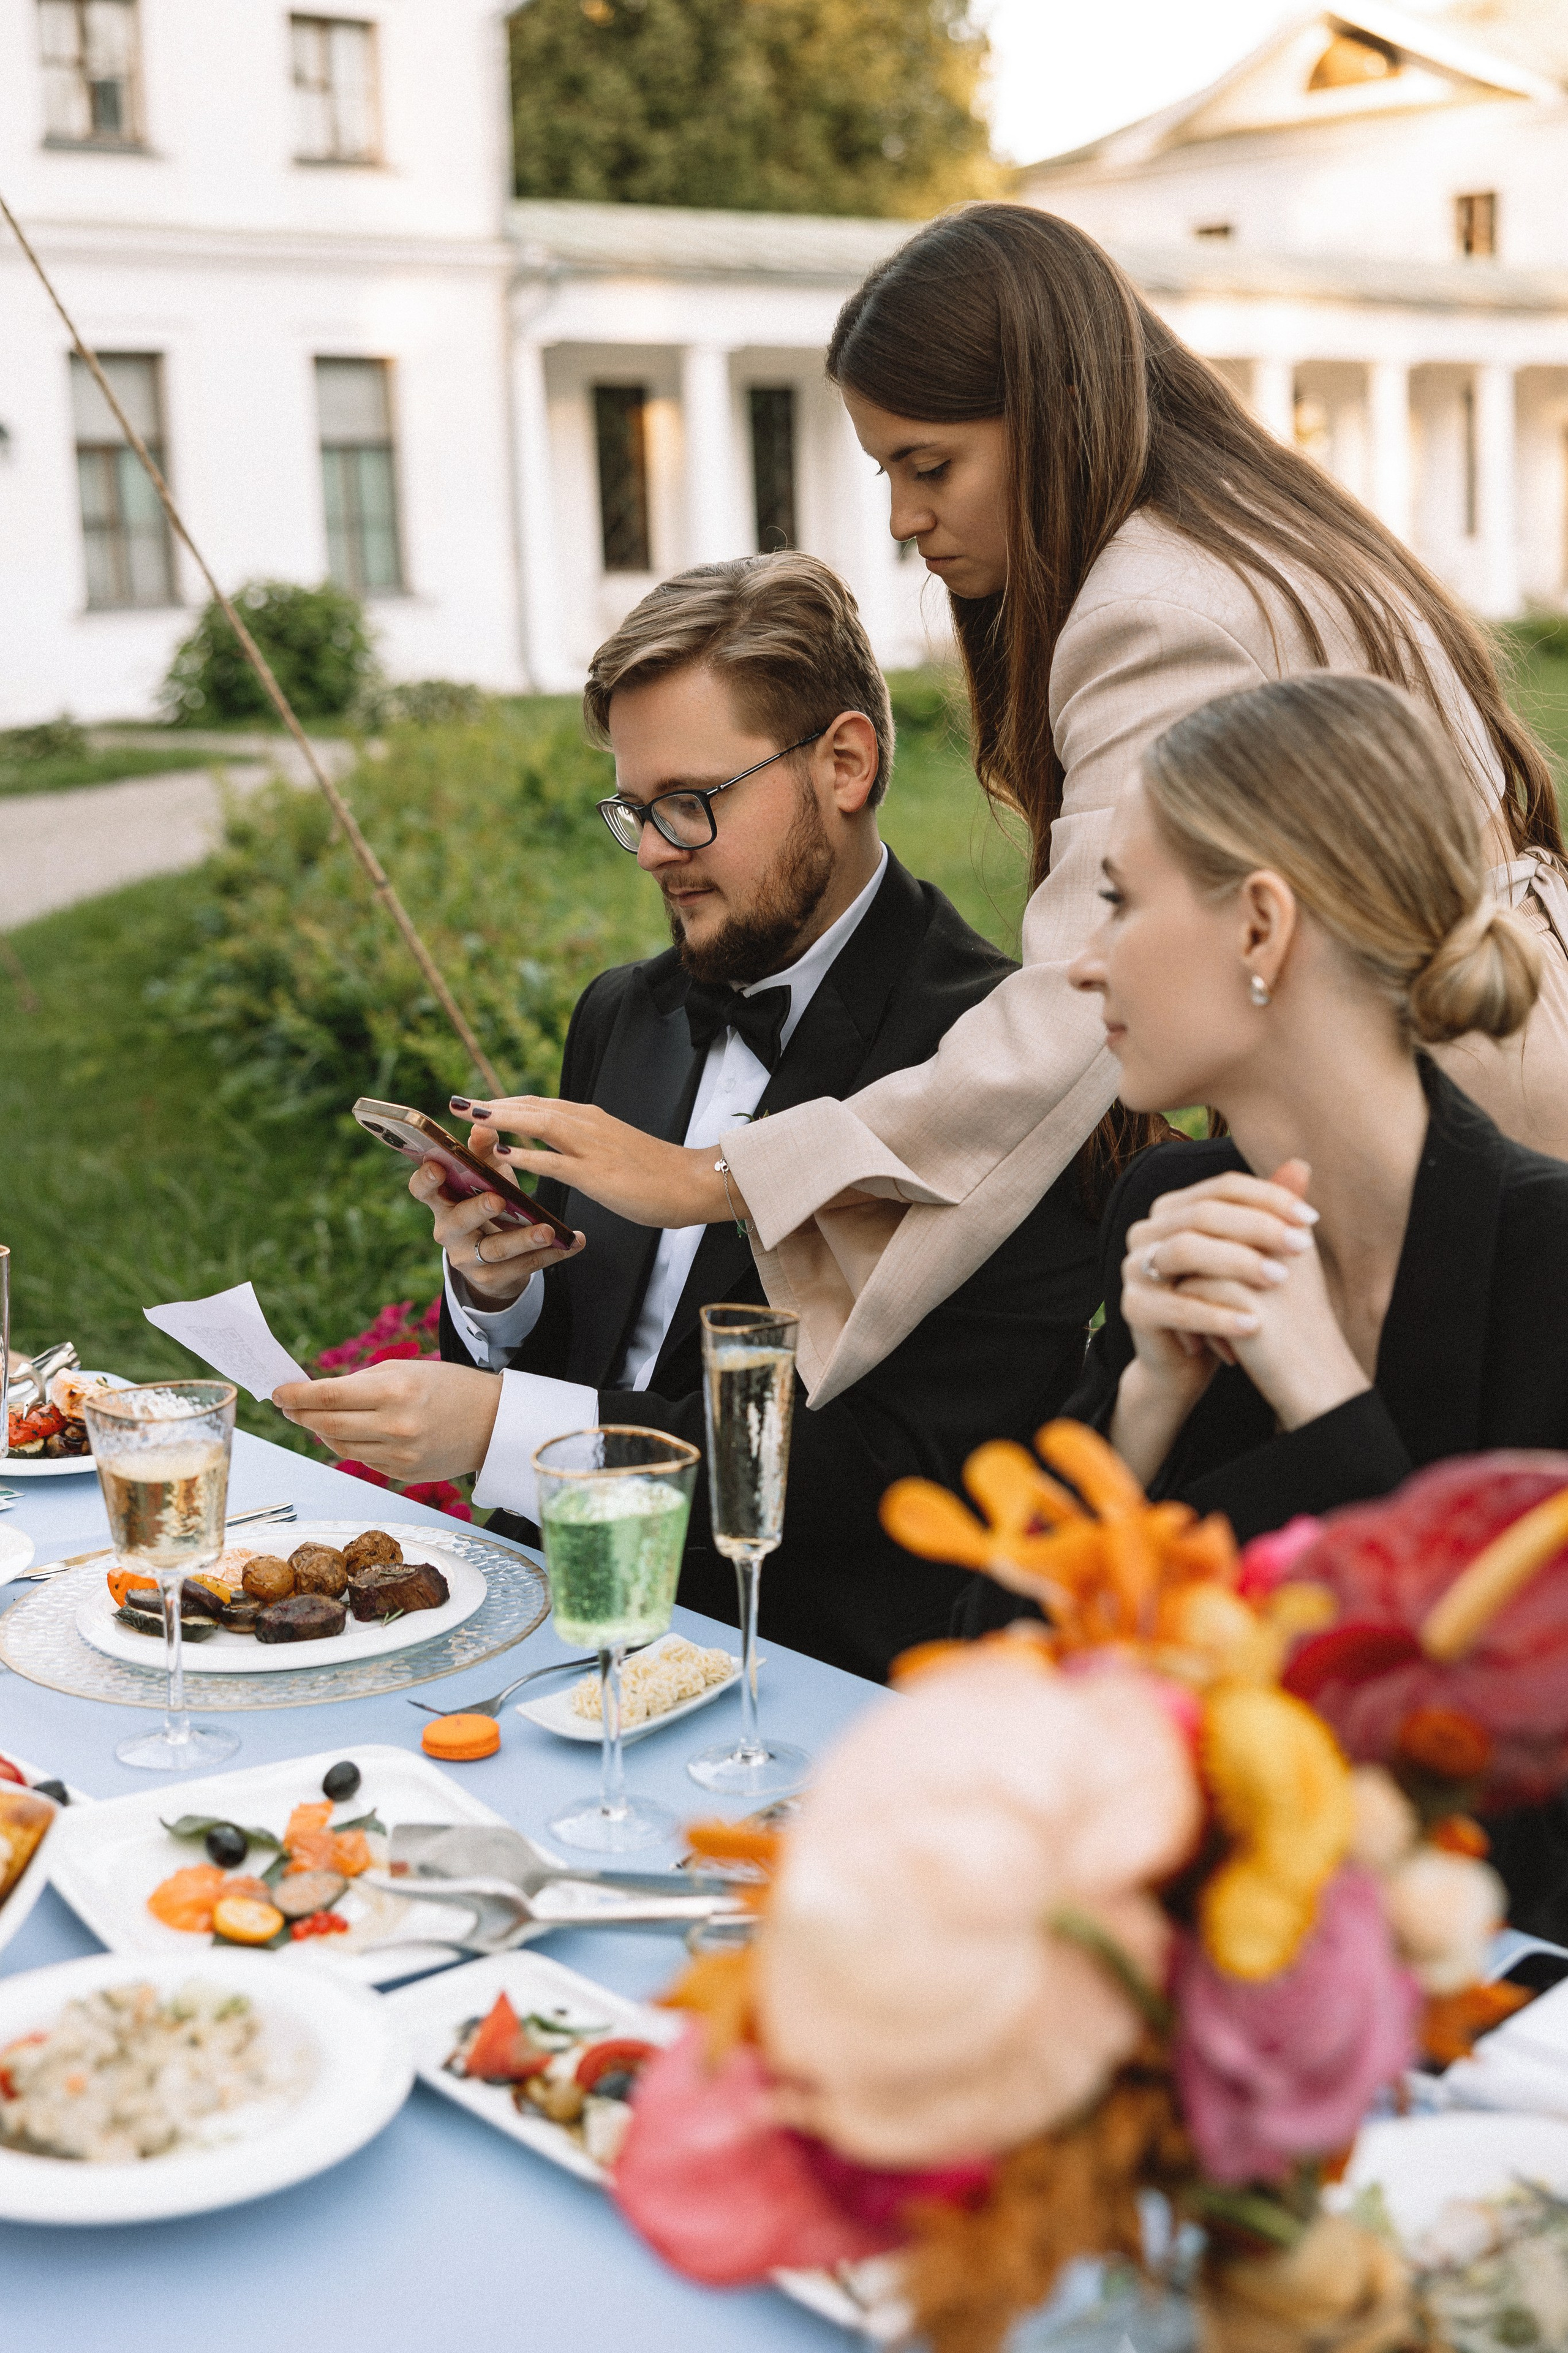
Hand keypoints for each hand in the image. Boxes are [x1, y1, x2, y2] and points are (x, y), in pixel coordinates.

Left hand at [272, 1360, 501, 1482]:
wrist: (493, 1422)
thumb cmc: (447, 1386)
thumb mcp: (405, 1370)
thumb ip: (359, 1383)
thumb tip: (314, 1396)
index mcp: (395, 1392)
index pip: (328, 1396)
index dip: (296, 1395)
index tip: (277, 1391)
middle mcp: (395, 1428)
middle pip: (326, 1424)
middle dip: (300, 1414)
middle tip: (286, 1404)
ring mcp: (399, 1456)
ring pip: (339, 1446)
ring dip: (320, 1430)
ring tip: (314, 1416)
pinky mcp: (403, 1474)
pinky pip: (362, 1459)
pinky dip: (348, 1444)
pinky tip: (348, 1431)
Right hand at [408, 1156, 581, 1305]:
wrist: (495, 1258)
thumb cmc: (487, 1201)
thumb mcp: (487, 1176)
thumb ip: (483, 1151)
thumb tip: (483, 1123)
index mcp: (441, 1200)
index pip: (421, 1189)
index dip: (426, 1179)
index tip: (438, 1167)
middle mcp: (448, 1231)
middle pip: (460, 1220)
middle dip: (479, 1209)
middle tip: (499, 1199)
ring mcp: (468, 1258)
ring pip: (495, 1249)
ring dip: (523, 1239)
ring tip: (548, 1230)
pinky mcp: (492, 1279)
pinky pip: (523, 1267)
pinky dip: (551, 1255)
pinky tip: (574, 1243)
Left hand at [449, 1095, 736, 1230]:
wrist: (694, 1184)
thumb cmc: (658, 1174)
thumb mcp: (615, 1152)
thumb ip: (586, 1147)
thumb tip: (562, 1151)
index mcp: (591, 1120)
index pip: (539, 1105)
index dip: (505, 1104)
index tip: (475, 1105)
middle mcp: (589, 1124)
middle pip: (532, 1107)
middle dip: (492, 1105)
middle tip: (455, 1103)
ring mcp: (593, 1147)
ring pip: (540, 1123)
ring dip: (502, 1119)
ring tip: (469, 1117)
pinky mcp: (597, 1173)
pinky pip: (555, 1161)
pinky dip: (526, 1155)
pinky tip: (501, 1156)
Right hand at [1110, 1161, 1368, 1479]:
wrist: (1185, 1363)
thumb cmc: (1221, 1301)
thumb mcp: (1249, 1256)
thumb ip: (1268, 1213)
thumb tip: (1302, 1165)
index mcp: (1171, 1210)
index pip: (1221, 1187)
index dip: (1268, 1197)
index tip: (1311, 1218)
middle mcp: (1146, 1231)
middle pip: (1203, 1215)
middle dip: (1257, 1228)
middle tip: (1301, 1246)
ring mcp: (1133, 1268)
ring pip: (1185, 1250)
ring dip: (1237, 1263)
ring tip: (1280, 1279)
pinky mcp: (1132, 1307)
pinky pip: (1175, 1305)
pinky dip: (1217, 1315)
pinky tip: (1254, 1325)